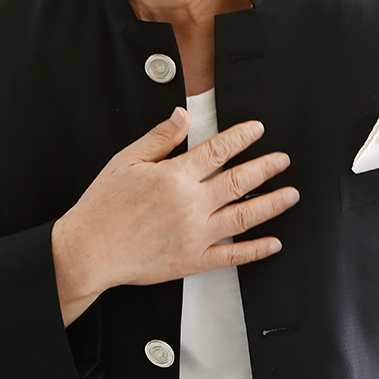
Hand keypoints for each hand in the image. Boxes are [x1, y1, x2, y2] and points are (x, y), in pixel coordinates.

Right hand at [51, 107, 298, 324]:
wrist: (88, 250)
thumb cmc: (103, 206)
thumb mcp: (126, 161)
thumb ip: (160, 138)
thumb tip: (183, 117)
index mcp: (175, 176)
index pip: (219, 150)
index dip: (242, 137)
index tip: (257, 130)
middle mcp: (191, 204)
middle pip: (240, 181)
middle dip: (267, 168)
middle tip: (282, 160)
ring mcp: (195, 235)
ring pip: (244, 216)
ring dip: (272, 204)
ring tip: (290, 195)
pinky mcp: (192, 261)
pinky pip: (232, 256)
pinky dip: (256, 250)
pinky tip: (272, 243)